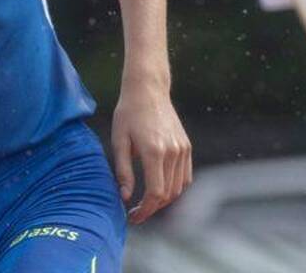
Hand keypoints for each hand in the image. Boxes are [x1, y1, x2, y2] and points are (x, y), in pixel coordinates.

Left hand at [111, 83, 191, 223]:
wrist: (147, 89)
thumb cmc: (128, 113)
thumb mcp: (119, 140)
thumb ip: (123, 170)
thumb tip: (125, 197)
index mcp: (154, 151)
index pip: (155, 193)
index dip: (145, 210)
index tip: (132, 216)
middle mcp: (172, 152)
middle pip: (168, 194)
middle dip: (152, 208)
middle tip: (135, 213)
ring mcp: (183, 149)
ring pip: (179, 188)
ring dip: (164, 200)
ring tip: (145, 202)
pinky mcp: (186, 146)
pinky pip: (185, 176)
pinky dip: (175, 188)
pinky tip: (159, 188)